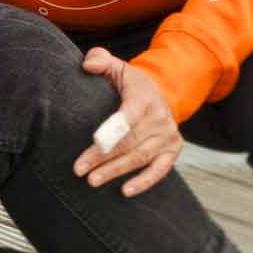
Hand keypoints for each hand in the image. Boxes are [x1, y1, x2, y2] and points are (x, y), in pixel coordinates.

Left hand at [71, 47, 187, 196]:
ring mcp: (168, 136)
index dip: (112, 131)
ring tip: (93, 181)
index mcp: (144, 97)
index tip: (94, 142)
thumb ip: (100, 60)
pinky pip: (160, 170)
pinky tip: (125, 192)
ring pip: (140, 157)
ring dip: (116, 171)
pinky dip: (144, 182)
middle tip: (80, 170)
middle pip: (129, 142)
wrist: (161, 94)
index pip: (128, 116)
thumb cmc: (130, 84)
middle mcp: (159, 118)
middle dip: (103, 157)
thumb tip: (88, 65)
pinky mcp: (172, 151)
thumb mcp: (117, 67)